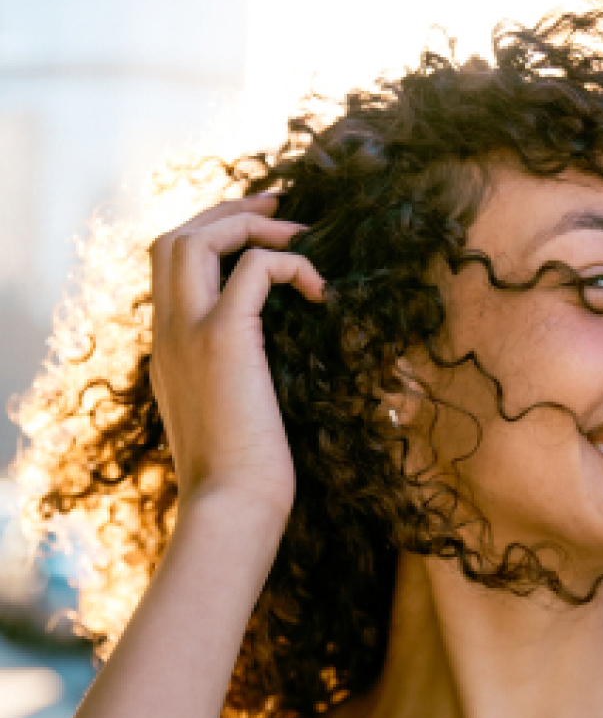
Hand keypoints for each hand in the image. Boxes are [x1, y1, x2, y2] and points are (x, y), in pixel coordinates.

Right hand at [148, 193, 324, 525]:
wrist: (231, 509)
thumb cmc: (242, 480)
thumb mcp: (231, 420)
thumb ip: (235, 383)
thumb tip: (272, 371)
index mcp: (166, 350)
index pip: (168, 269)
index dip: (211, 238)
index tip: (259, 235)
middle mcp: (167, 334)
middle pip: (173, 238)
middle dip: (227, 213)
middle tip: (280, 208)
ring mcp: (187, 333)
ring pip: (195, 238)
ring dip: (250, 224)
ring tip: (300, 235)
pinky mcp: (223, 338)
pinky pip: (253, 268)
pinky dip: (289, 264)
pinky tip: (321, 292)